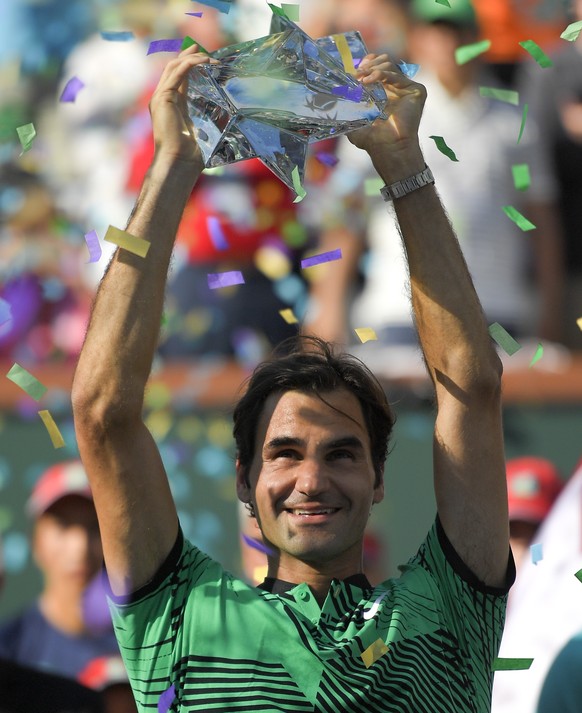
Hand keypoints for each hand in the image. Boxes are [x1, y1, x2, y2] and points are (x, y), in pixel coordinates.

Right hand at [149, 45, 217, 168]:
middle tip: (200, 49)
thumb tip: (225, 121)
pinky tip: (202, 61)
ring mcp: (160, 97)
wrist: (178, 161)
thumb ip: (206, 121)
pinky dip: (190, 64)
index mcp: (170, 106)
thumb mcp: (200, 131)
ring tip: (208, 57)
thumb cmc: (190, 155)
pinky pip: (177, 73)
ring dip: (192, 59)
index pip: (176, 79)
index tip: (199, 56)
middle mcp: (162, 99)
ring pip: (174, 67)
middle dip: (187, 56)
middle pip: (173, 68)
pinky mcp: (163, 97)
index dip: (187, 65)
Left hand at [348, 54, 425, 160]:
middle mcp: (396, 88)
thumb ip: (345, 107)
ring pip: (389, 64)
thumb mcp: (353, 120)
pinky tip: (367, 81)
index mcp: (384, 91)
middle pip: (384, 61)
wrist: (387, 148)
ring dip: (372, 69)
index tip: (354, 70)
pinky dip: (380, 74)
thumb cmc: (372, 139)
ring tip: (360, 79)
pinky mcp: (416, 91)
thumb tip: (329, 98)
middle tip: (356, 74)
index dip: (366, 63)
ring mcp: (406, 89)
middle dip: (368, 64)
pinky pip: (396, 75)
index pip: (376, 66)